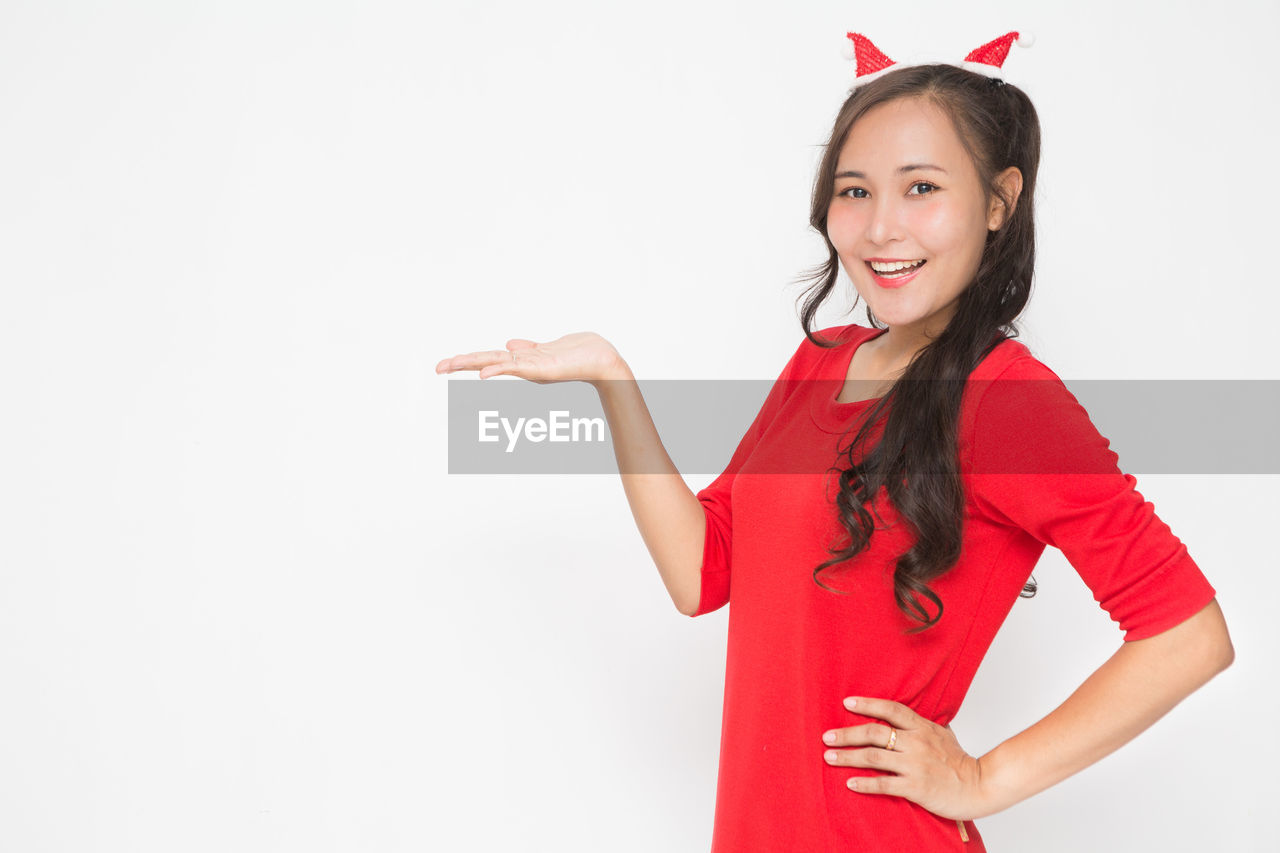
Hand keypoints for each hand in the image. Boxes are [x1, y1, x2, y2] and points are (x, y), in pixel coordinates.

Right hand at [435, 332, 629, 386]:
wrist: (604, 360)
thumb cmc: (581, 354)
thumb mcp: (549, 348)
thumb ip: (528, 348)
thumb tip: (508, 344)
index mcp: (523, 361)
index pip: (490, 358)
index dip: (468, 360)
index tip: (446, 363)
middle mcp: (524, 366)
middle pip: (486, 362)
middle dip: (461, 364)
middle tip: (436, 367)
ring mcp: (532, 368)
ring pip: (496, 364)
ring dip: (472, 365)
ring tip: (448, 365)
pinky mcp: (543, 369)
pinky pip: (517, 368)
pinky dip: (499, 370)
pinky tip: (483, 373)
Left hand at [822, 696, 989, 820]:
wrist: (979, 786)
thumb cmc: (960, 762)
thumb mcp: (944, 735)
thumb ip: (924, 725)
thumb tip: (911, 716)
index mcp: (922, 727)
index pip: (891, 709)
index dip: (868, 705)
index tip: (847, 703)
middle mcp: (916, 742)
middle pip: (875, 733)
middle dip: (847, 734)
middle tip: (826, 737)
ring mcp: (915, 765)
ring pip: (874, 757)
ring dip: (847, 757)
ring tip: (829, 758)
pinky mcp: (915, 787)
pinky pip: (884, 784)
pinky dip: (865, 783)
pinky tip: (850, 783)